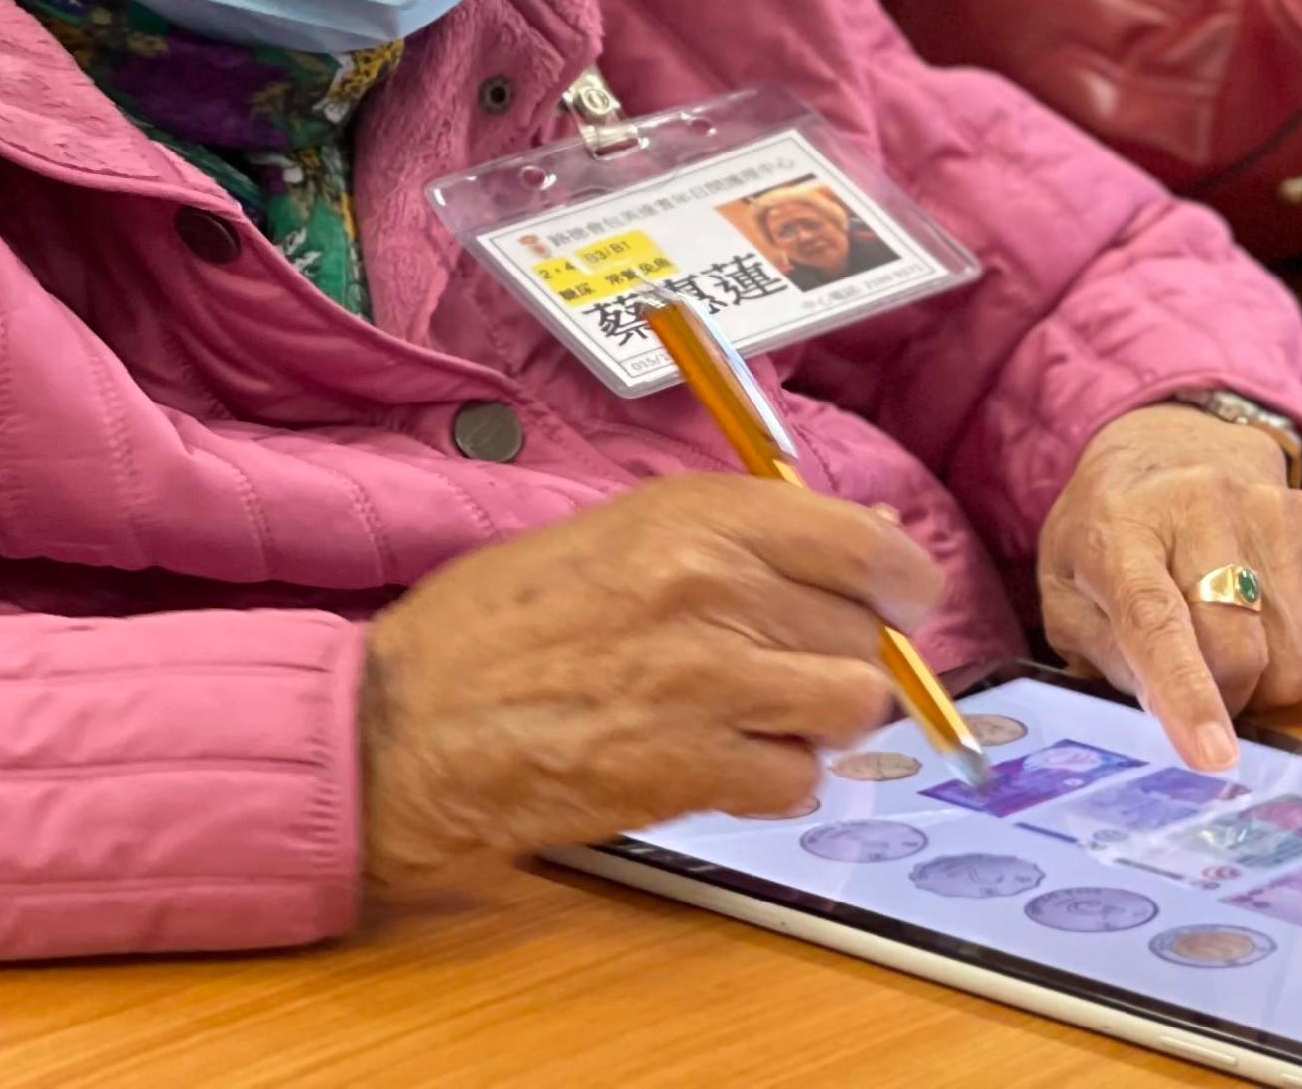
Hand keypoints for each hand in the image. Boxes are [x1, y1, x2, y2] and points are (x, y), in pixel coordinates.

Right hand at [356, 473, 942, 890]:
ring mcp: (705, 681)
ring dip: (820, 722)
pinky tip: (723, 769)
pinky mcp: (687, 769)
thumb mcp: (618, 536)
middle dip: (847, 657)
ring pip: (850, 705)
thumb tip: (866, 546)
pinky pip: (795, 780)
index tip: (897, 602)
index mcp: (698, 516)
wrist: (401, 723)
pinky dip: (774, 783)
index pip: (867, 543)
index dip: (900, 582)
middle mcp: (714, 586)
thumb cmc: (495, 627)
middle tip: (796, 672)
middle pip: (866, 631)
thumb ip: (737, 539)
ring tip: (763, 722)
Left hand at [1038, 403, 1301, 771]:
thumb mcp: (1070, 596)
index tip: (1214, 756)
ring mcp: (1279, 509)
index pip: (1158, 621)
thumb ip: (1107, 661)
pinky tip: (1279, 621)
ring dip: (1268, 681)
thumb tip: (1165, 721)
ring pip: (1299, 661)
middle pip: (1241, 652)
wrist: (1174, 446)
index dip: (1187, 695)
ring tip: (1236, 639)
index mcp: (1122, 530)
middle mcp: (1205, 505)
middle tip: (1204, 682)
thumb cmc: (1115, 537)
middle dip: (1226, 698)